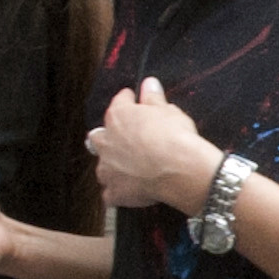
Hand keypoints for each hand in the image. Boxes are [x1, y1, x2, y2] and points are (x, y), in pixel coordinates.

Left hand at [87, 79, 222, 215]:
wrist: (178, 168)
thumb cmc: (173, 136)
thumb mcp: (167, 110)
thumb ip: (153, 98)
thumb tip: (149, 84)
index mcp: (118, 117)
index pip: (119, 103)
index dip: (128, 102)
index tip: (135, 102)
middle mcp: (106, 142)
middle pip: (100, 137)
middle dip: (110, 137)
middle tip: (128, 139)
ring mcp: (108, 169)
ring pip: (103, 166)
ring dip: (113, 166)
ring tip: (130, 168)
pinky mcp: (114, 192)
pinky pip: (111, 194)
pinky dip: (119, 192)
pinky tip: (130, 191)